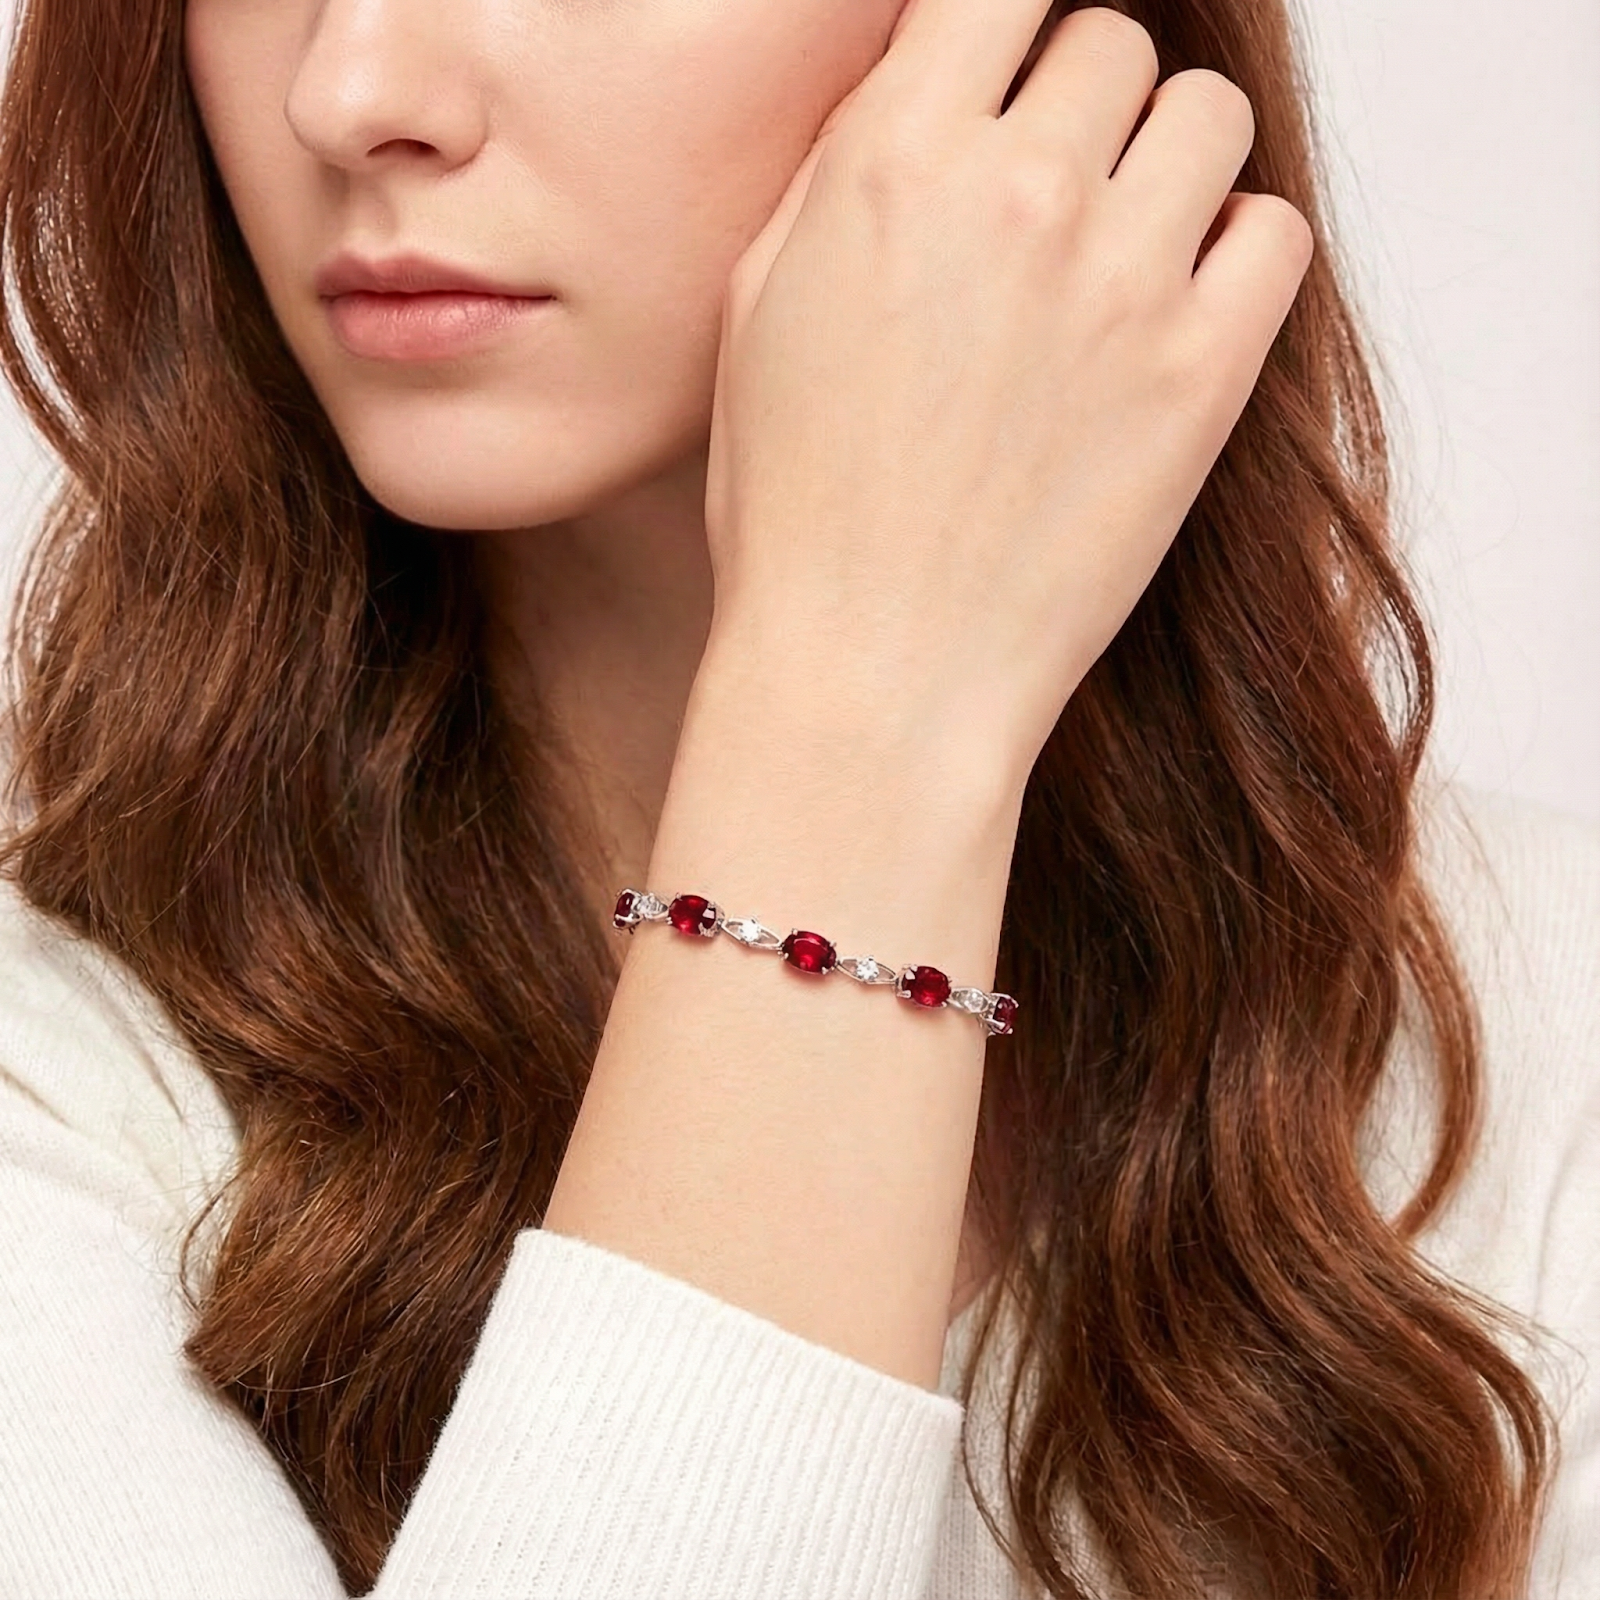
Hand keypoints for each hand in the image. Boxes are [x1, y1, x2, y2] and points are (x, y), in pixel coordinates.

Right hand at [701, 2, 1313, 789]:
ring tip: (1122, 246)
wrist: (874, 672)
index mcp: (890, 164)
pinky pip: (1274, 231)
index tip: (1002, 75)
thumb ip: (843, 175)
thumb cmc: (797, 516)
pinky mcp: (1204, 376)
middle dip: (1081, 100)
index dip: (1001, 28)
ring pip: (1207, 113)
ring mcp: (1123, 283)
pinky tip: (1173, 311)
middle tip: (1054, 190)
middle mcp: (1018, 195)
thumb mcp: (759, 312)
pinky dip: (1235, 252)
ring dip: (1167, 161)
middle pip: (1110, 40)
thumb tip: (916, 95)